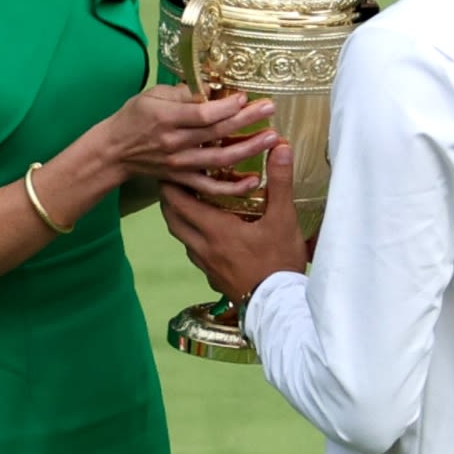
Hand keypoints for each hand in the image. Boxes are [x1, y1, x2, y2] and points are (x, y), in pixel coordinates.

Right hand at [100, 85, 279, 194]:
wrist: (114, 150)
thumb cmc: (134, 117)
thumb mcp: (152, 95)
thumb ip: (182, 93)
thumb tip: (212, 90)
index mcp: (166, 118)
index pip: (203, 114)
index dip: (227, 107)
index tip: (246, 98)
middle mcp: (174, 142)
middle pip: (217, 133)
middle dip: (247, 120)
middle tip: (270, 109)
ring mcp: (179, 164)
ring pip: (220, 160)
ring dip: (248, 149)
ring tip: (271, 139)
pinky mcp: (181, 179)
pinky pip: (210, 188)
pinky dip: (232, 187)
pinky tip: (254, 180)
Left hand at [159, 143, 308, 300]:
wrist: (278, 306)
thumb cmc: (279, 261)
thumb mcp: (283, 218)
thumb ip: (279, 181)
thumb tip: (279, 147)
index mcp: (214, 229)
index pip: (178, 202)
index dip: (170, 183)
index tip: (169, 168)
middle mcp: (203, 247)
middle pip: (172, 219)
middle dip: (170, 199)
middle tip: (176, 183)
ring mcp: (206, 265)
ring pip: (182, 237)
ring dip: (181, 220)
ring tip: (191, 205)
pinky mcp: (214, 278)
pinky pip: (195, 253)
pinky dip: (194, 239)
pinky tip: (209, 236)